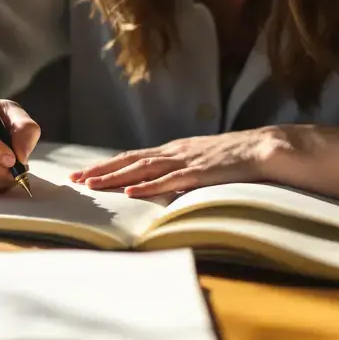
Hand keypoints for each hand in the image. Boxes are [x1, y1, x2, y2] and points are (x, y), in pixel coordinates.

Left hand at [69, 127, 289, 197]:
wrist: (263, 147)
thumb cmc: (233, 158)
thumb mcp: (200, 161)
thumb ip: (180, 170)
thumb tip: (159, 183)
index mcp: (173, 149)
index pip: (132, 156)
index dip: (107, 165)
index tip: (84, 173)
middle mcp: (174, 152)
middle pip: (130, 160)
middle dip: (102, 170)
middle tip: (75, 179)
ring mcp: (186, 161)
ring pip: (143, 169)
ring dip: (116, 178)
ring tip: (93, 185)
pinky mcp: (200, 172)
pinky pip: (169, 180)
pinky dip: (148, 186)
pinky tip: (131, 192)